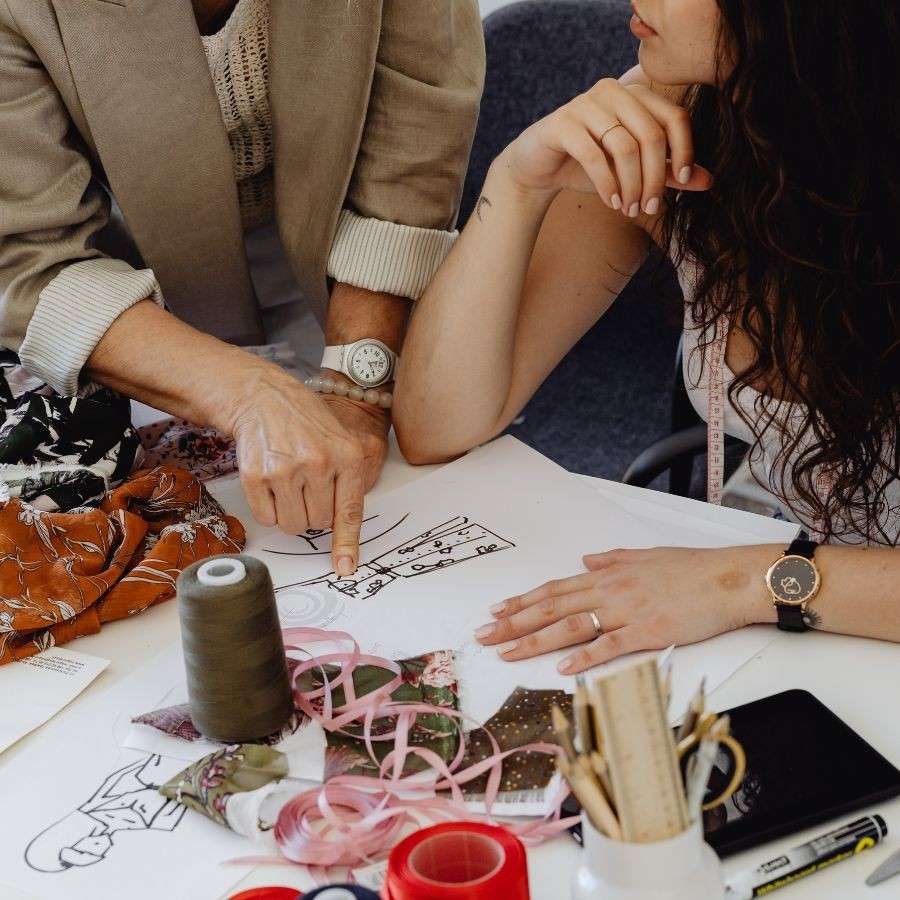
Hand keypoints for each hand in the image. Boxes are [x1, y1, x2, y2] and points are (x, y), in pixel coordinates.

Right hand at [223, 363, 387, 574]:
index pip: (349, 512)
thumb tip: (343, 529)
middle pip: (319, 523)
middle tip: (307, 487)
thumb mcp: (341, 441)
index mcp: (346, 457)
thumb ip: (348, 480)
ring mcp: (285, 470)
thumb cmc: (306, 423)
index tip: (345, 568)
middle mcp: (317, 464)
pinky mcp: (256, 476)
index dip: (347, 544)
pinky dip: (269, 509)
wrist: (264, 397)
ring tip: (290, 484)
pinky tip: (271, 482)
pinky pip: (267, 518)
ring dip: (291, 514)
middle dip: (314, 513)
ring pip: (293, 526)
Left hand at [474, 546, 780, 673]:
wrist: (730, 578)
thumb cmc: (693, 569)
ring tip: (506, 652)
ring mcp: (627, 611)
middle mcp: (610, 591)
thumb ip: (613, 559)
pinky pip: (610, 645)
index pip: (555, 589)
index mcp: (608, 575)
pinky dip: (584, 657)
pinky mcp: (648, 632)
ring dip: (535, 640)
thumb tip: (586, 559)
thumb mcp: (647, 556)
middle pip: (552, 607)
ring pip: (570, 626)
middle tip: (485, 635)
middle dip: (514, 623)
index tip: (497, 611)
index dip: (523, 601)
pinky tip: (562, 667)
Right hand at [501, 77, 711, 215]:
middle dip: (654, 178)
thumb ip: (667, 172)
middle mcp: (613, 92)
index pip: (674, 117)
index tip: (681, 182)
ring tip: (628, 210)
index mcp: (636, 95)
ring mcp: (585, 104)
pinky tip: (610, 202)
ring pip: (624, 146)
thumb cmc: (589, 166)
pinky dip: (606, 183)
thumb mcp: (634, 171)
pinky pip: (594, 155)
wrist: (539, 169)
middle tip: (648, 208)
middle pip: (651, 134)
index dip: (684, 150)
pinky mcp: (562, 123)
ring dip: (630, 185)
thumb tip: (708, 181)